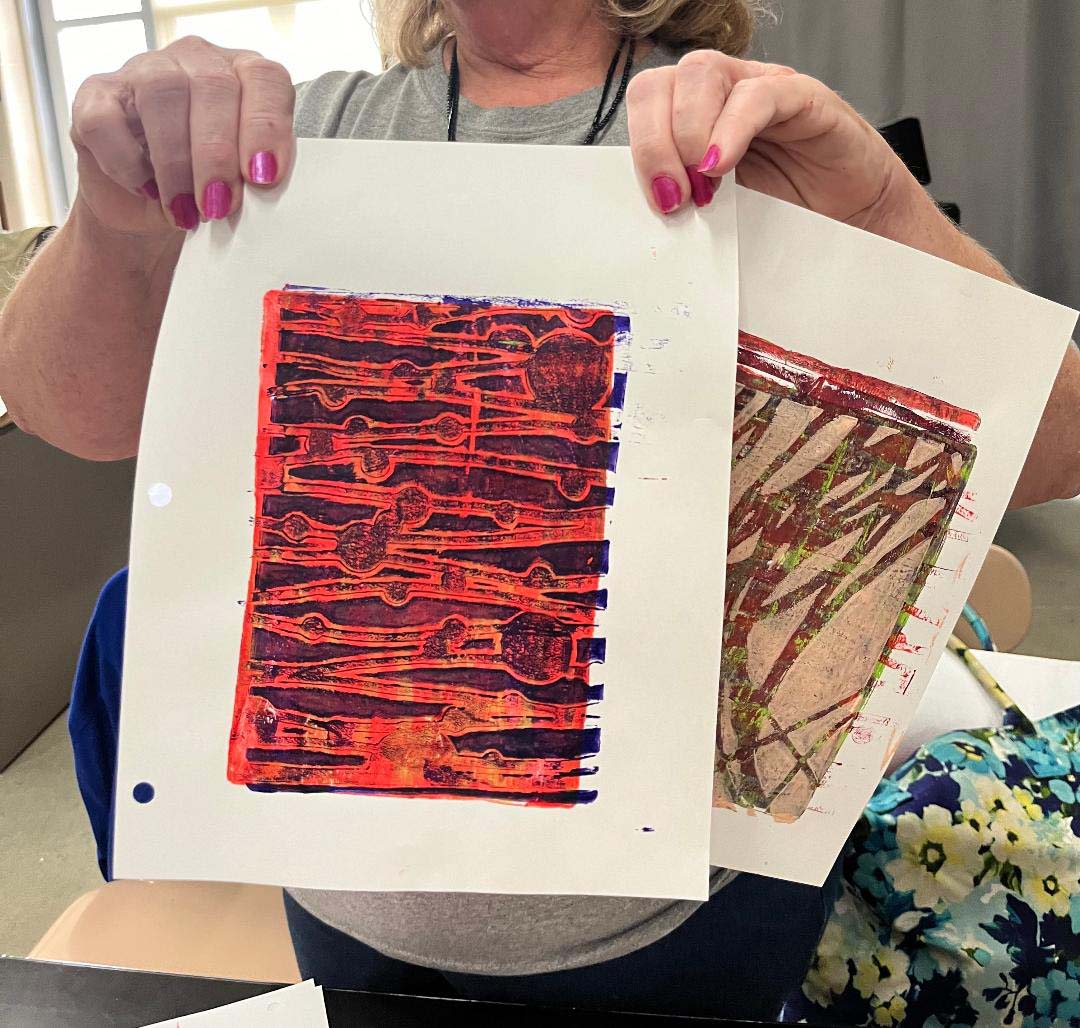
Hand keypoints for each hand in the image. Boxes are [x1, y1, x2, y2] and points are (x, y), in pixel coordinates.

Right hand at [70, 36, 294, 235]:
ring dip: (176, 162)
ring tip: (185, 212)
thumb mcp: (243, 187)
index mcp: (244, 76)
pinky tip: (146, 192)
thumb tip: (263, 191)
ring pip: (160, 94)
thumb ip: (257, 178)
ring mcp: (143, 70)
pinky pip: (106, 120)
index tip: (264, 177)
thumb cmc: (209, 193)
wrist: (150, 213)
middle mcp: (196, 61)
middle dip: (217, 155)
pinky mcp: (96, 96)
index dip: (267, 126)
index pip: (265, 79)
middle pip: (212, 86)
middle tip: (219, 206)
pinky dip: (127, 164)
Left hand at [626, 50, 907, 231]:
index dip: (640, 147)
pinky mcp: (802, 97)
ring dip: (688, 135)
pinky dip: (731, 130)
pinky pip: (757, 96)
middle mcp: (723, 92)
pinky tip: (721, 165)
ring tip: (704, 186)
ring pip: (701, 74)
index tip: (656, 200)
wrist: (852, 217)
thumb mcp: (717, 208)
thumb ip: (682, 198)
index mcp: (694, 115)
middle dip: (655, 144)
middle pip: (663, 82)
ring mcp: (761, 87)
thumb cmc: (787, 210)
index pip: (646, 101)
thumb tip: (644, 215)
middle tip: (675, 196)